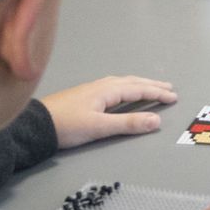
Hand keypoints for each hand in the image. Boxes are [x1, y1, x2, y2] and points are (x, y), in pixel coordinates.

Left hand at [39, 75, 176, 148]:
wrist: (36, 125)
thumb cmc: (67, 125)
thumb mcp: (99, 127)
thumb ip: (128, 124)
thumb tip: (156, 121)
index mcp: (108, 90)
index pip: (139, 89)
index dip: (157, 93)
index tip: (174, 97)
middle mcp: (102, 85)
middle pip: (133, 82)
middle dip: (152, 85)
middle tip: (169, 89)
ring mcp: (93, 89)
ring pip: (124, 83)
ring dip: (140, 85)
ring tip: (151, 88)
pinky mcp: (86, 95)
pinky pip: (115, 86)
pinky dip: (128, 87)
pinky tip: (123, 91)